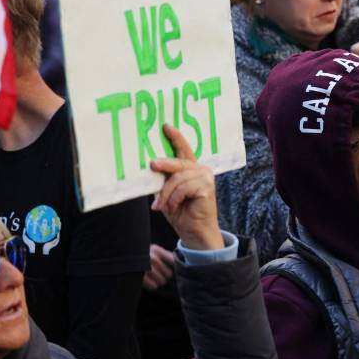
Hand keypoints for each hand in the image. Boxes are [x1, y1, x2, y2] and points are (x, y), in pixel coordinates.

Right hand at [143, 244, 175, 290]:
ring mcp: (146, 267)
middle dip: (164, 276)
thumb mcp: (151, 251)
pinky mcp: (140, 277)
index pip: (173, 260)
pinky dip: (152, 286)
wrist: (121, 258)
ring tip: (151, 278)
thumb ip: (164, 255)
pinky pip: (154, 286)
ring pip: (162, 281)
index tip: (172, 269)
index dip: (174, 266)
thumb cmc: (140, 256)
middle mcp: (152, 257)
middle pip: (169, 274)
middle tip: (157, 274)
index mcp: (156, 249)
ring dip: (158, 281)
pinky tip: (148, 282)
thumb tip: (178, 262)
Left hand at [150, 126, 222, 250]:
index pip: (184, 150)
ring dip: (166, 194)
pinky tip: (173, 207)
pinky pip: (183, 188)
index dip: (176, 137)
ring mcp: (205, 178)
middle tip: (152, 164)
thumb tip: (151, 167)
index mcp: (191, 169)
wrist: (194, 232)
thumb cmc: (181, 212)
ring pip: (178, 178)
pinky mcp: (207, 188)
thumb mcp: (167, 193)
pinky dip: (174, 199)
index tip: (166, 127)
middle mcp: (200, 170)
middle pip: (180, 162)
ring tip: (161, 206)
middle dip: (165, 163)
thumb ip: (164, 179)